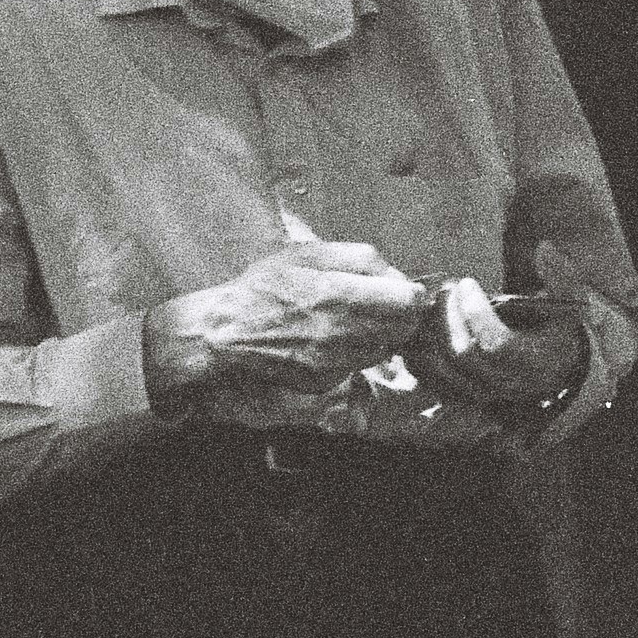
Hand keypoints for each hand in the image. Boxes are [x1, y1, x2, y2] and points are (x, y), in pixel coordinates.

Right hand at [144, 242, 431, 413]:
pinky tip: (339, 339)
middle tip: (385, 305)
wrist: (224, 335)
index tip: (405, 290)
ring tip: (357, 320)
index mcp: (337, 294)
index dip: (412, 294)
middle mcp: (341, 333)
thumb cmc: (262, 289)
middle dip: (401, 316)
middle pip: (404, 328)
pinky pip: (362, 366)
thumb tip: (397, 275)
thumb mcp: (304, 254)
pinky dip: (361, 353)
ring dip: (383, 335)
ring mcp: (335, 362)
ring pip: (386, 349)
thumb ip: (358, 258)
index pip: (407, 300)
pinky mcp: (327, 382)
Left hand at [422, 276, 587, 406]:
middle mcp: (507, 383)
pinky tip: (423, 325)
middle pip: (463, 354)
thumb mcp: (568, 303)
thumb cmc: (557, 329)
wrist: (555, 367)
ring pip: (442, 368)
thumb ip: (561, 276)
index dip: (476, 313)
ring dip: (431, 331)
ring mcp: (483, 392)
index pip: (495, 344)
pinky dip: (421, 352)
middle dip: (449, 315)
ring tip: (434, 303)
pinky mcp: (464, 395)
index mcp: (533, 361)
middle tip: (447, 288)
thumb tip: (546, 249)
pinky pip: (432, 379)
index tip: (468, 283)